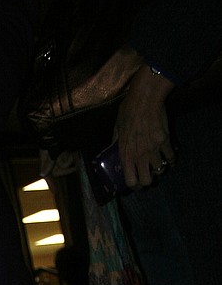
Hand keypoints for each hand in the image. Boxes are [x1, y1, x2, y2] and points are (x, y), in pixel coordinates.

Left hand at [114, 59, 176, 188]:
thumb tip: (113, 149)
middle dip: (148, 180)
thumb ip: (116, 142)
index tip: (137, 182)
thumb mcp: (116, 128)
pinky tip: (170, 159)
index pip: (130, 181)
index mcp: (126, 154)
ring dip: (160, 169)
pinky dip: (171, 160)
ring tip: (159, 164)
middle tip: (149, 175)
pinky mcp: (165, 141)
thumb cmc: (128, 111)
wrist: (145, 98)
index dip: (134, 185)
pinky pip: (170, 156)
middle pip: (147, 181)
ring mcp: (153, 149)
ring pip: (160, 170)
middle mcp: (139, 155)